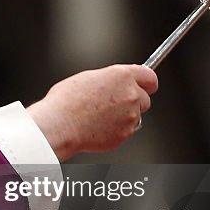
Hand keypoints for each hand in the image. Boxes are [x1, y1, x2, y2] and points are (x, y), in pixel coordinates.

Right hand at [26, 65, 158, 160]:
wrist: (61, 125)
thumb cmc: (66, 102)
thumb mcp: (88, 78)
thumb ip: (109, 80)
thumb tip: (114, 84)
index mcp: (121, 76)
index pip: (149, 77)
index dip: (147, 82)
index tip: (146, 86)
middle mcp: (131, 94)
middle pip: (145, 98)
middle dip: (133, 102)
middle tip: (114, 105)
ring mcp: (131, 115)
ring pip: (135, 116)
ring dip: (124, 117)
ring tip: (100, 117)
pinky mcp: (126, 133)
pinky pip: (126, 130)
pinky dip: (116, 130)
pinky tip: (99, 127)